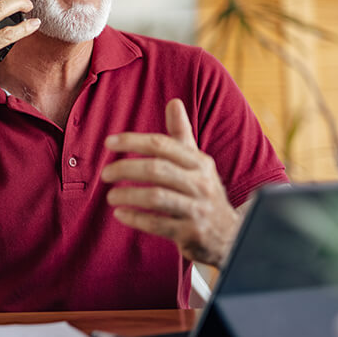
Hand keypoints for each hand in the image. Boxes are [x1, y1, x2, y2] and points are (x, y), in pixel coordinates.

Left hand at [100, 98, 238, 266]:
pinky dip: (136, 218)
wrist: (232, 234)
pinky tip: (120, 214)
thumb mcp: (197, 162)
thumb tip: (174, 101)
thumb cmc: (204, 191)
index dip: (133, 141)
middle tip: (105, 173)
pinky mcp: (192, 232)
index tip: (108, 142)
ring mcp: (197, 209)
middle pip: (157, 169)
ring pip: (156, 197)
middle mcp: (200, 183)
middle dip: (126, 168)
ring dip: (128, 195)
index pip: (162, 145)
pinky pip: (158, 223)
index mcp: (199, 162)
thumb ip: (182, 134)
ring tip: (110, 195)